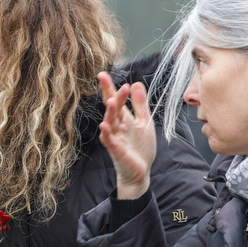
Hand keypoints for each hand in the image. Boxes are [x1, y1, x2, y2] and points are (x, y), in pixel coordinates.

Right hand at [98, 72, 156, 198]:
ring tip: (110, 101)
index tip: (102, 74)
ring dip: (110, 112)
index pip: (115, 100)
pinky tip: (104, 126)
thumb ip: (140, 105)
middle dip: (109, 94)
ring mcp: (115, 138)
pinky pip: (109, 141)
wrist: (140, 172)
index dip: (109, 87)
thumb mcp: (144, 122)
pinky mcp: (116, 151)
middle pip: (112, 108)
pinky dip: (107, 134)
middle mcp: (117, 126)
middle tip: (107, 81)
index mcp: (124, 118)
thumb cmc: (140, 148)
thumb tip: (136, 83)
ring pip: (110, 122)